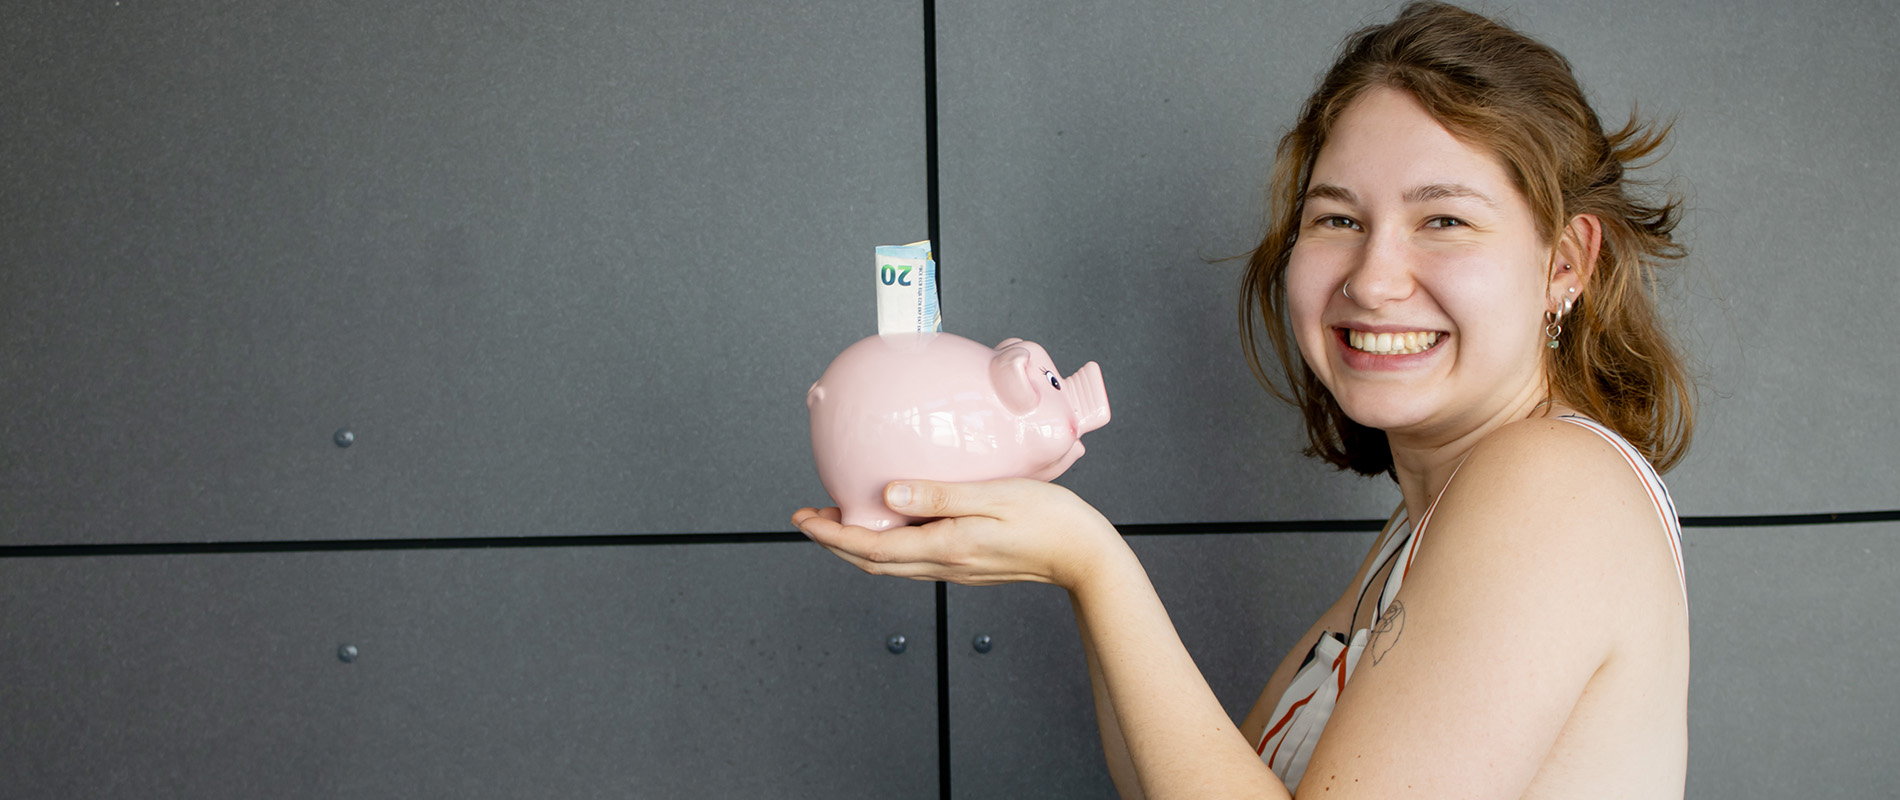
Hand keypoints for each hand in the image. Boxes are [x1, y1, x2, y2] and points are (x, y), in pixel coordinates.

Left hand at [791, 479, 1124, 589]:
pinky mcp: (967, 566)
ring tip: (840, 520)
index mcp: (945, 546)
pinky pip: (914, 559)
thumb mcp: (994, 496)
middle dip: (836, 542)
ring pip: (892, 563)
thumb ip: (939, 494)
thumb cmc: (1049, 519)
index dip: (832, 535)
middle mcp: (944, 563)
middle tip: (809, 518)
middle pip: (874, 561)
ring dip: (859, 545)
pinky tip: (892, 523)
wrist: (1085, 555)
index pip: (872, 546)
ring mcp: (956, 568)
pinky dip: (888, 544)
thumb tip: (888, 491)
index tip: (804, 519)